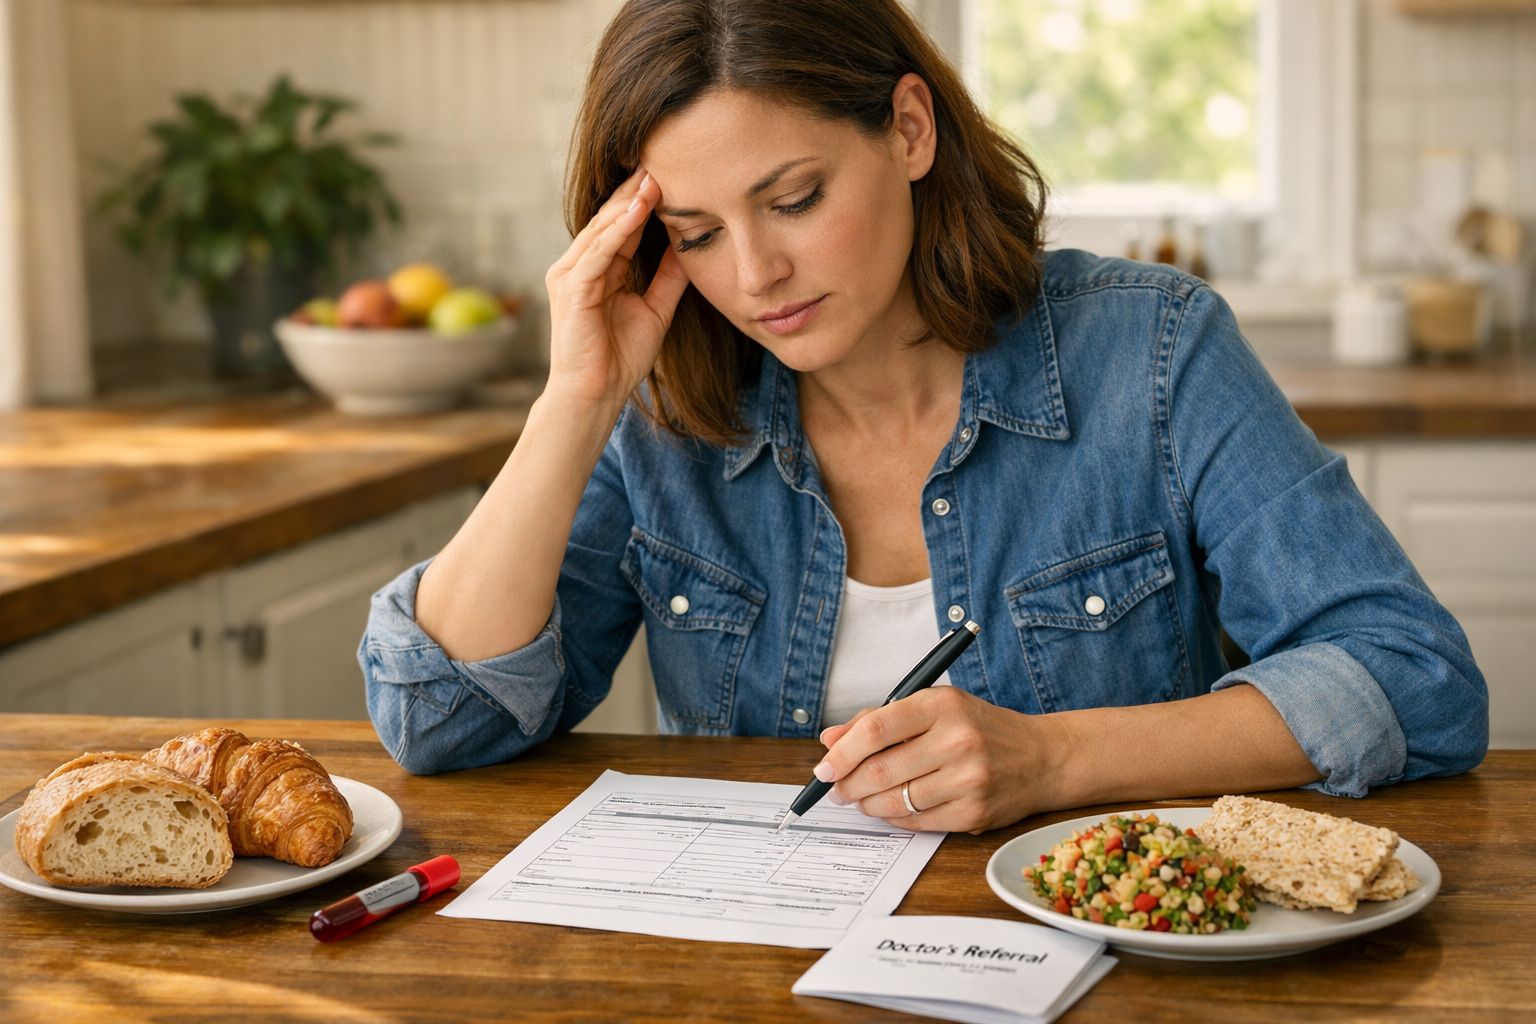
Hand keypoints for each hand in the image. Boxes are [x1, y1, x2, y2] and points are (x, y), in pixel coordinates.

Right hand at [544, 167, 689, 410]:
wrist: (595, 395)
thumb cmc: (620, 359)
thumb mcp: (655, 309)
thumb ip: (667, 278)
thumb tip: (689, 248)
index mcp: (596, 270)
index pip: (621, 226)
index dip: (645, 202)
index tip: (672, 176)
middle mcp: (578, 267)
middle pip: (609, 219)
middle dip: (635, 191)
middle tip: (663, 160)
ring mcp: (570, 276)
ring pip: (602, 229)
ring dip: (629, 202)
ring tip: (654, 176)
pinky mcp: (571, 289)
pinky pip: (597, 252)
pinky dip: (618, 229)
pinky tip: (639, 209)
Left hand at [816, 688, 1060, 833]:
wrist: (1042, 758)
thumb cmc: (980, 728)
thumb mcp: (934, 707)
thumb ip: (880, 719)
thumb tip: (829, 739)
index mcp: (942, 706)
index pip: (876, 729)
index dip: (841, 752)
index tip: (823, 767)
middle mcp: (957, 741)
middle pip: (880, 771)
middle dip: (847, 785)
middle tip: (834, 789)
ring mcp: (968, 780)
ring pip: (895, 802)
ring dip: (867, 805)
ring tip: (860, 799)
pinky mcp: (974, 813)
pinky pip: (917, 822)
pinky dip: (894, 818)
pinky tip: (890, 809)